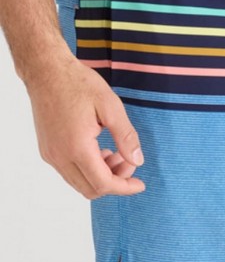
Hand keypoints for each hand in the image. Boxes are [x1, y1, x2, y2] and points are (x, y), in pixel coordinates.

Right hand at [26, 54, 145, 198]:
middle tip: (128, 160)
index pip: (103, 183)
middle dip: (115, 181)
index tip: (140, 184)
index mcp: (77, 147)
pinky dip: (88, 169)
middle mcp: (60, 156)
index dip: (125, 187)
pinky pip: (69, 172)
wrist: (47, 71)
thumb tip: (137, 161)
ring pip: (79, 183)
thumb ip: (126, 137)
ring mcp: (51, 154)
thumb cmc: (78, 84)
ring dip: (101, 175)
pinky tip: (100, 150)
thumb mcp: (111, 106)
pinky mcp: (47, 150)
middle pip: (91, 189)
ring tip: (115, 152)